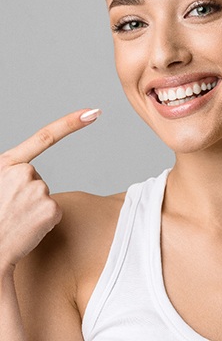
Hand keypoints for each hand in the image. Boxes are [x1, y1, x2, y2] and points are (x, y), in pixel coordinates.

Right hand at [0, 109, 100, 271]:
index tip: (93, 112)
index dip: (70, 123)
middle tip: (8, 212)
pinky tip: (26, 230)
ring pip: (45, 197)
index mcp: (6, 164)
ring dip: (34, 210)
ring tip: (13, 222)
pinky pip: (54, 213)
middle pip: (39, 180)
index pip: (44, 137)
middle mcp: (23, 173)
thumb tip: (28, 176)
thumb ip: (11, 175)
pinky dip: (43, 223)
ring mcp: (38, 190)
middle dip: (28, 196)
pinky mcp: (50, 209)